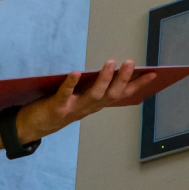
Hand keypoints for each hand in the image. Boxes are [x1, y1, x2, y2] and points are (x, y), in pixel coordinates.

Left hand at [15, 59, 156, 142]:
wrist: (34, 126)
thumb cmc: (60, 107)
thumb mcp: (80, 97)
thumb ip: (95, 86)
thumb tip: (112, 68)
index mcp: (96, 104)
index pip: (122, 94)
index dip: (138, 85)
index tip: (154, 74)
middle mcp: (89, 108)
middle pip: (111, 95)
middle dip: (123, 79)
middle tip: (131, 63)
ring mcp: (74, 109)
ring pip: (94, 96)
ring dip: (103, 80)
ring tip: (110, 63)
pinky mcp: (57, 107)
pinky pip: (65, 94)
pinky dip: (71, 84)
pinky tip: (76, 72)